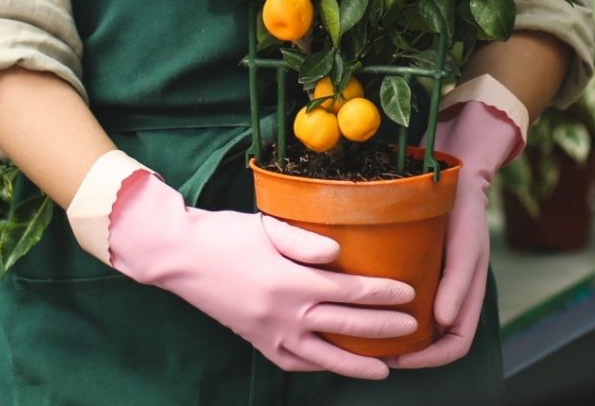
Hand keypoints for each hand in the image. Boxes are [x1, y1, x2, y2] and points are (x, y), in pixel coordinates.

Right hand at [107, 170, 417, 379]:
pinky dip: (318, 366)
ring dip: (357, 363)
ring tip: (386, 369)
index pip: (350, 291)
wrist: (181, 257)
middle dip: (383, 328)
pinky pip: (294, 362)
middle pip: (346, 325)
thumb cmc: (225, 234)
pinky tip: (333, 366)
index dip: (383, 293)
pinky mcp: (257, 341)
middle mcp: (284, 315)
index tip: (409, 292)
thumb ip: (306, 242)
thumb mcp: (267, 226)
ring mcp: (269, 334)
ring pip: (323, 355)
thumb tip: (339, 255)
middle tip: (412, 328)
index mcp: (290, 282)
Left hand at [385, 100, 520, 368]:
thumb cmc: (463, 210)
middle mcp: (450, 290)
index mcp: (468, 293)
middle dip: (406, 351)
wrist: (454, 171)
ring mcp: (433, 277)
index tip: (399, 358)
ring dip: (391, 330)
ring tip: (361, 330)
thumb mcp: (465, 245)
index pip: (456, 343)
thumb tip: (442, 324)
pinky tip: (359, 298)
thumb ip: (458, 283)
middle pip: (432, 338)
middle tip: (372, 351)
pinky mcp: (414, 261)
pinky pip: (401, 292)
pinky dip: (383, 303)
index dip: (431, 359)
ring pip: (414, 319)